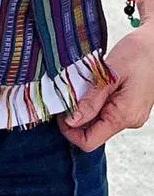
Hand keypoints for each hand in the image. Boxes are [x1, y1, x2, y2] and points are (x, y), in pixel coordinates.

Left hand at [59, 24, 153, 150]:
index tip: (59, 109)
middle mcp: (128, 120)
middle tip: (65, 93)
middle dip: (74, 117)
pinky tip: (90, 83)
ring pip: (98, 121)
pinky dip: (93, 100)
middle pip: (92, 132)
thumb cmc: (137, 54)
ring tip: (79, 84)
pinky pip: (106, 110)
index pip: (90, 141)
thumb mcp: (109, 75)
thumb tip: (71, 120)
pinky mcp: (129, 106)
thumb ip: (91, 100)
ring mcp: (130, 114)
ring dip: (83, 106)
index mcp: (124, 116)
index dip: (69, 130)